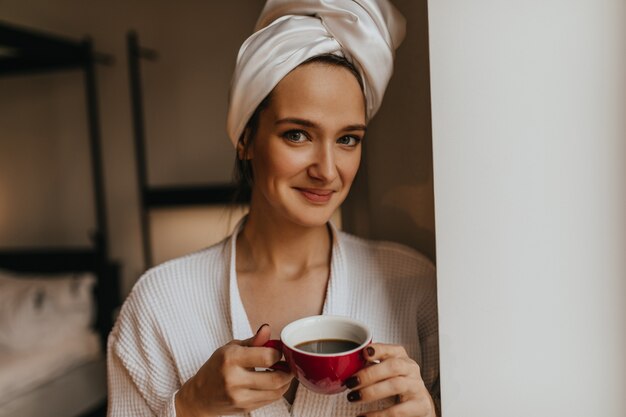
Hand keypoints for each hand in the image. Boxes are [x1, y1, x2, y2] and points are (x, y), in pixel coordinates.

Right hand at [175, 324, 292, 416]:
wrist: (199, 396)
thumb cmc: (216, 367)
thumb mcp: (231, 348)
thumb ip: (253, 340)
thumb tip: (267, 329)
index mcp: (231, 359)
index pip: (267, 357)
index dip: (279, 353)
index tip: (280, 351)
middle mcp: (234, 379)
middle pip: (276, 378)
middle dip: (288, 370)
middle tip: (289, 363)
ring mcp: (239, 396)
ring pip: (276, 392)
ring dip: (286, 382)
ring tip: (284, 372)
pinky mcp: (244, 408)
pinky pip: (270, 400)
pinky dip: (277, 391)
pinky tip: (275, 382)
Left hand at [343, 343, 435, 416]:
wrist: (418, 404)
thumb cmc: (394, 383)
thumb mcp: (383, 371)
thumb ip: (368, 366)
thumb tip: (344, 368)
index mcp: (400, 356)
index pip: (391, 349)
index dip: (378, 349)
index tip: (364, 353)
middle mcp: (410, 368)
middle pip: (393, 366)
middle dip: (369, 374)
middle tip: (350, 382)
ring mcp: (416, 386)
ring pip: (396, 385)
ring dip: (371, 392)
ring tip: (353, 398)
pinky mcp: (420, 405)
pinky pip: (399, 410)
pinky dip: (378, 414)